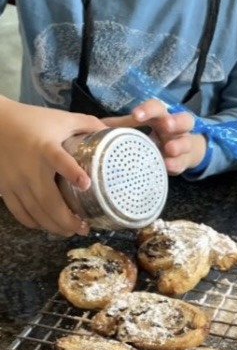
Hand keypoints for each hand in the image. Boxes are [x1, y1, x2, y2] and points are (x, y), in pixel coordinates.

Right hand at [0, 97, 105, 235]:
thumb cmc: (31, 120)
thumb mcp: (60, 118)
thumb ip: (86, 124)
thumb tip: (113, 129)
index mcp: (46, 148)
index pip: (59, 161)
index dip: (72, 172)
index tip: (85, 183)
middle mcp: (30, 169)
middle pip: (48, 201)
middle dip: (67, 219)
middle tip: (85, 228)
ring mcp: (16, 182)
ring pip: (35, 212)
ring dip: (54, 226)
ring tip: (71, 231)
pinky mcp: (5, 188)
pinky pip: (19, 212)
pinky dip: (34, 223)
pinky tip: (47, 226)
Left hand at [104, 99, 206, 174]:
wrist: (182, 152)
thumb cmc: (156, 136)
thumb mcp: (140, 129)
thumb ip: (122, 127)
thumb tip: (95, 127)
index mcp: (162, 117)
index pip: (158, 108)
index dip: (148, 110)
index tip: (136, 115)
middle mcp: (177, 129)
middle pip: (184, 120)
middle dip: (175, 122)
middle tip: (166, 126)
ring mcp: (184, 145)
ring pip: (187, 142)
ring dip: (179, 144)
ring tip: (169, 149)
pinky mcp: (185, 161)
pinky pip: (183, 162)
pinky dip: (176, 164)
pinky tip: (168, 165)